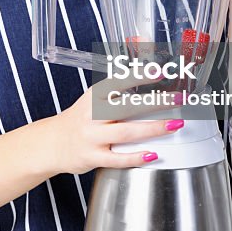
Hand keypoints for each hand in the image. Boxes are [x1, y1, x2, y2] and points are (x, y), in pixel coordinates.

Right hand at [48, 81, 182, 174]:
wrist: (52, 143)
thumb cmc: (80, 118)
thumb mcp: (94, 98)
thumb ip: (118, 89)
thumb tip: (149, 72)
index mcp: (94, 95)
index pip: (119, 82)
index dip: (140, 76)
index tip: (160, 72)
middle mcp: (93, 114)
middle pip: (127, 106)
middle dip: (156, 102)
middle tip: (179, 99)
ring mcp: (92, 136)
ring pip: (126, 132)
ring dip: (153, 128)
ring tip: (175, 125)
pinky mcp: (93, 157)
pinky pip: (118, 158)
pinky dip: (137, 157)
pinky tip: (153, 154)